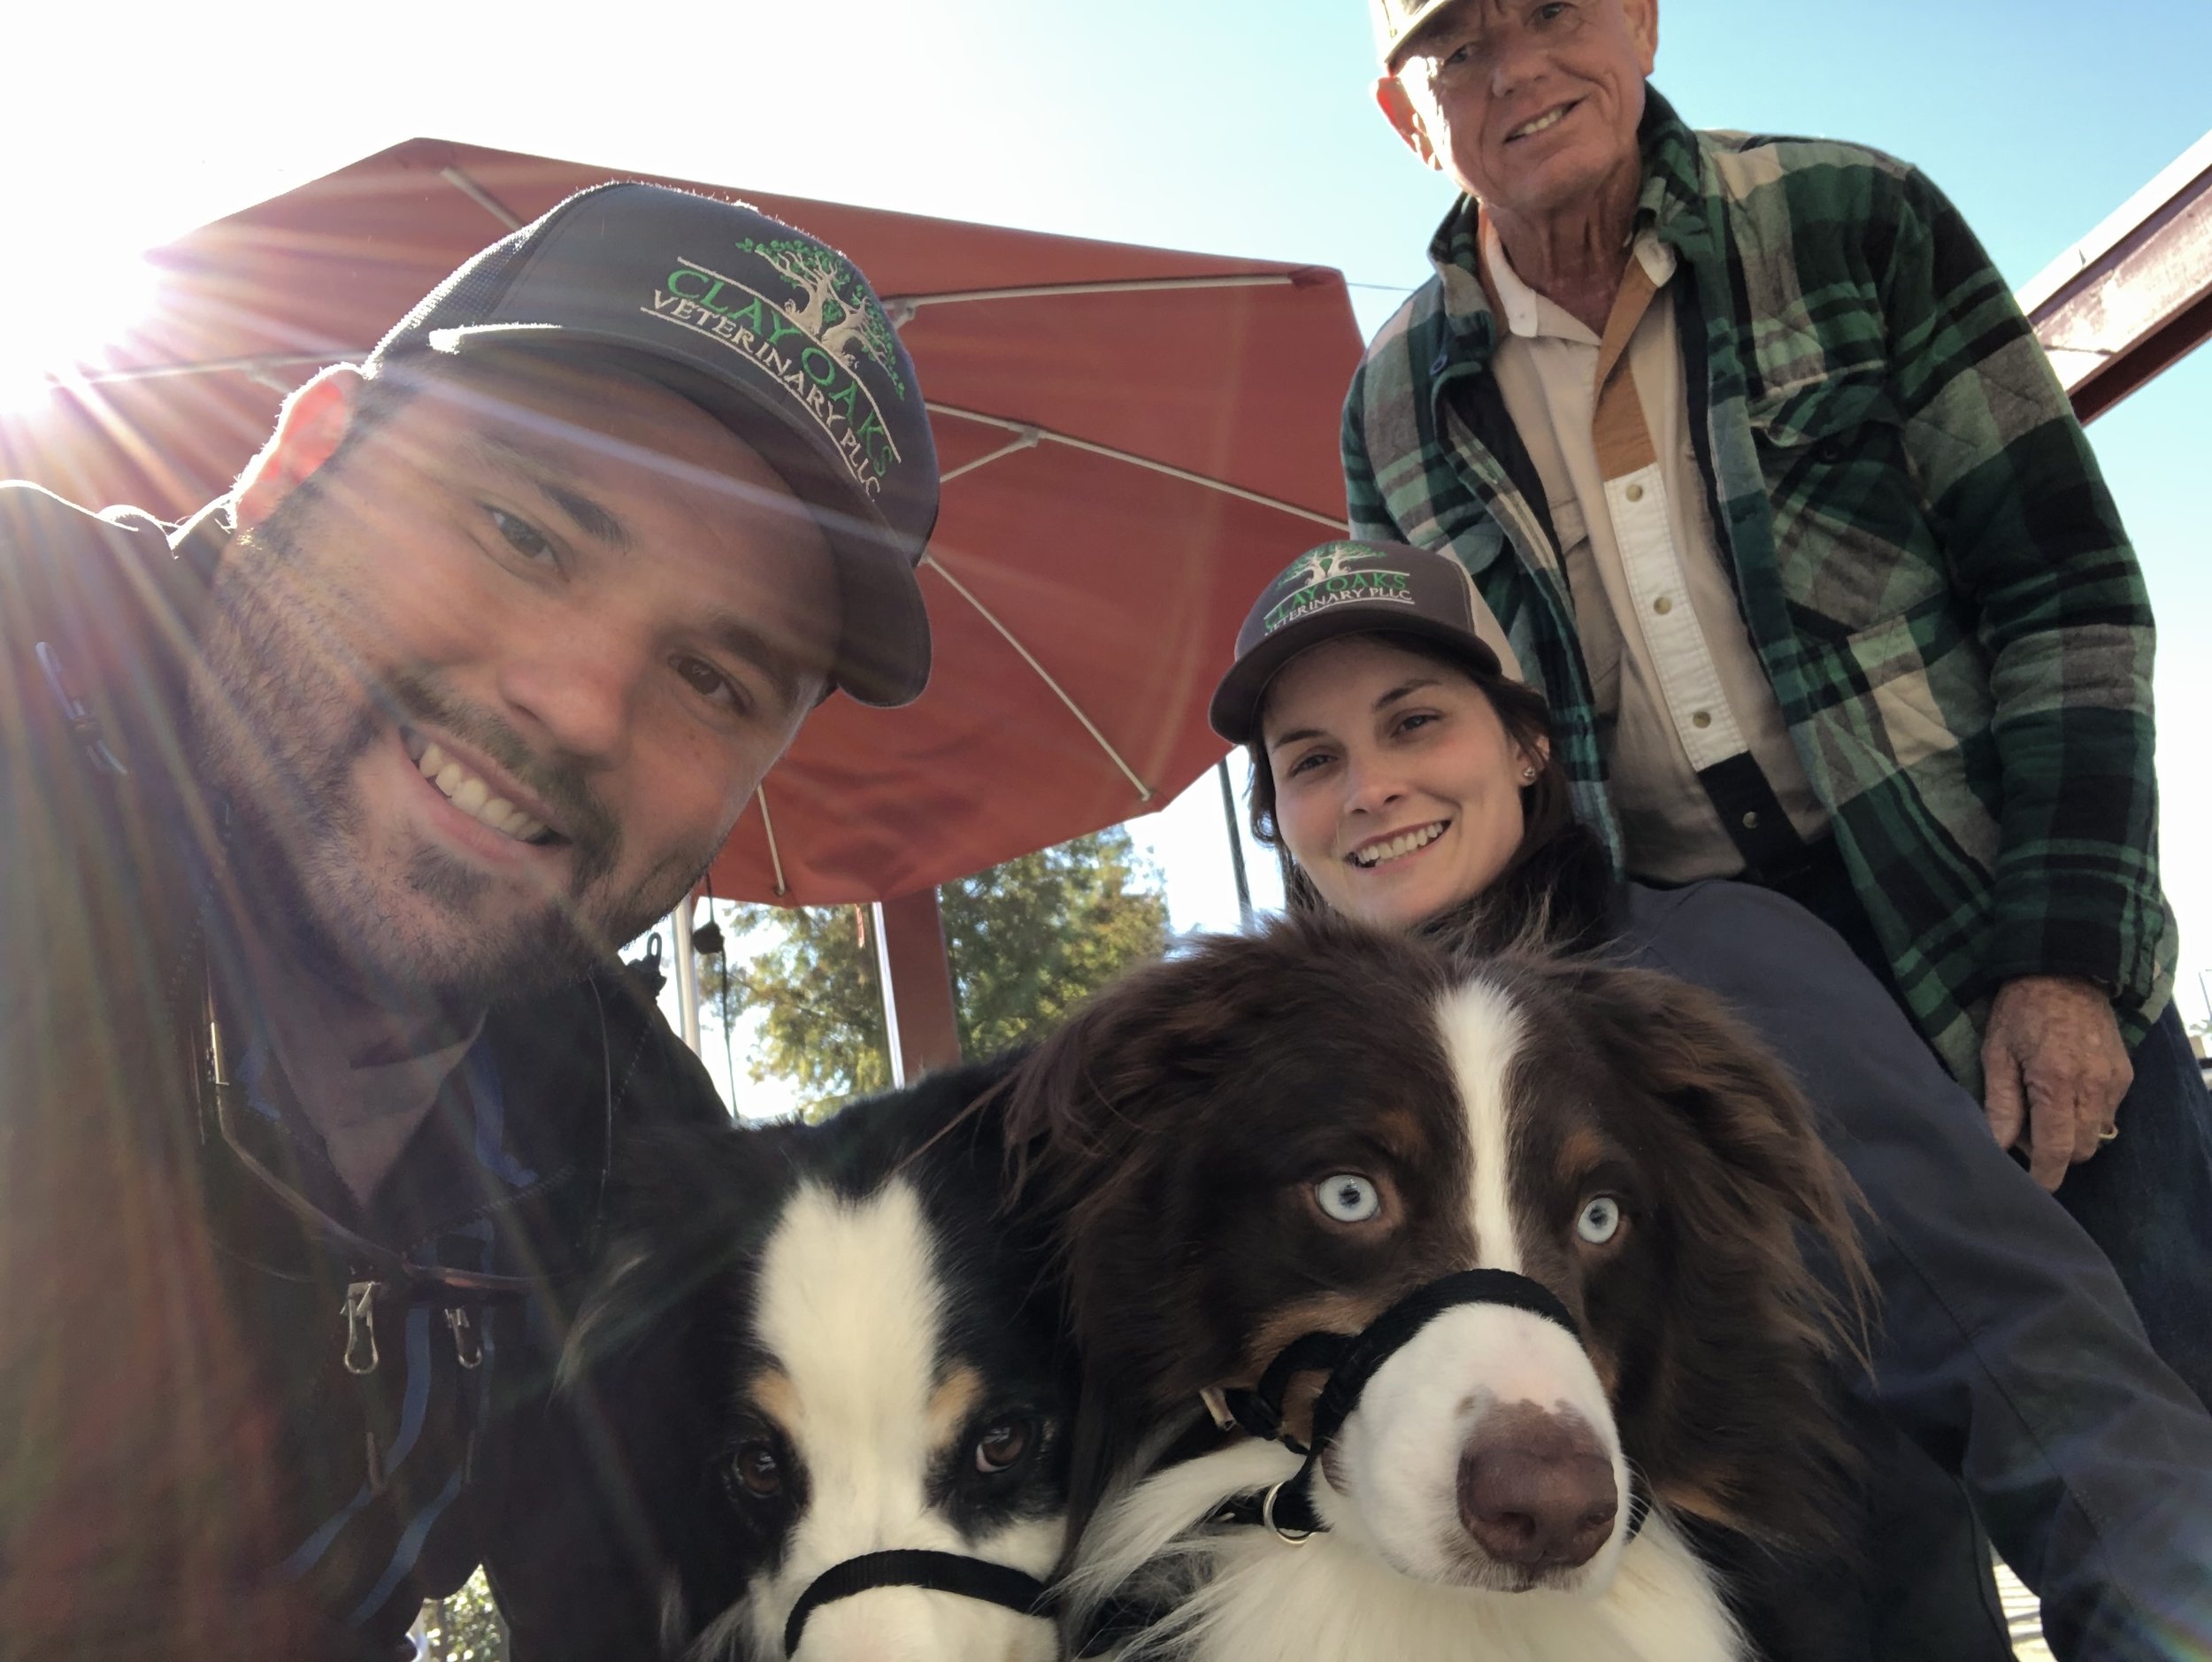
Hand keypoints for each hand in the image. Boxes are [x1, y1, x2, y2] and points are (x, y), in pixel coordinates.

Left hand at [1980, 975, 2132, 1189]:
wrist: (2064, 972)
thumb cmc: (2020, 1011)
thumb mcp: (1996, 1053)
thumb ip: (2000, 1103)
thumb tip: (1997, 1146)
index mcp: (2057, 1083)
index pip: (2057, 1150)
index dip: (2045, 1175)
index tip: (2031, 1186)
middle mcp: (2093, 1087)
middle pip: (2082, 1150)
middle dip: (2055, 1153)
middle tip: (2026, 1131)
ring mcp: (2114, 1081)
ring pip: (2098, 1135)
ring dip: (2072, 1135)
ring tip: (2043, 1109)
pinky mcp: (2124, 1075)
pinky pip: (2108, 1113)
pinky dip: (2086, 1115)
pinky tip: (2063, 1094)